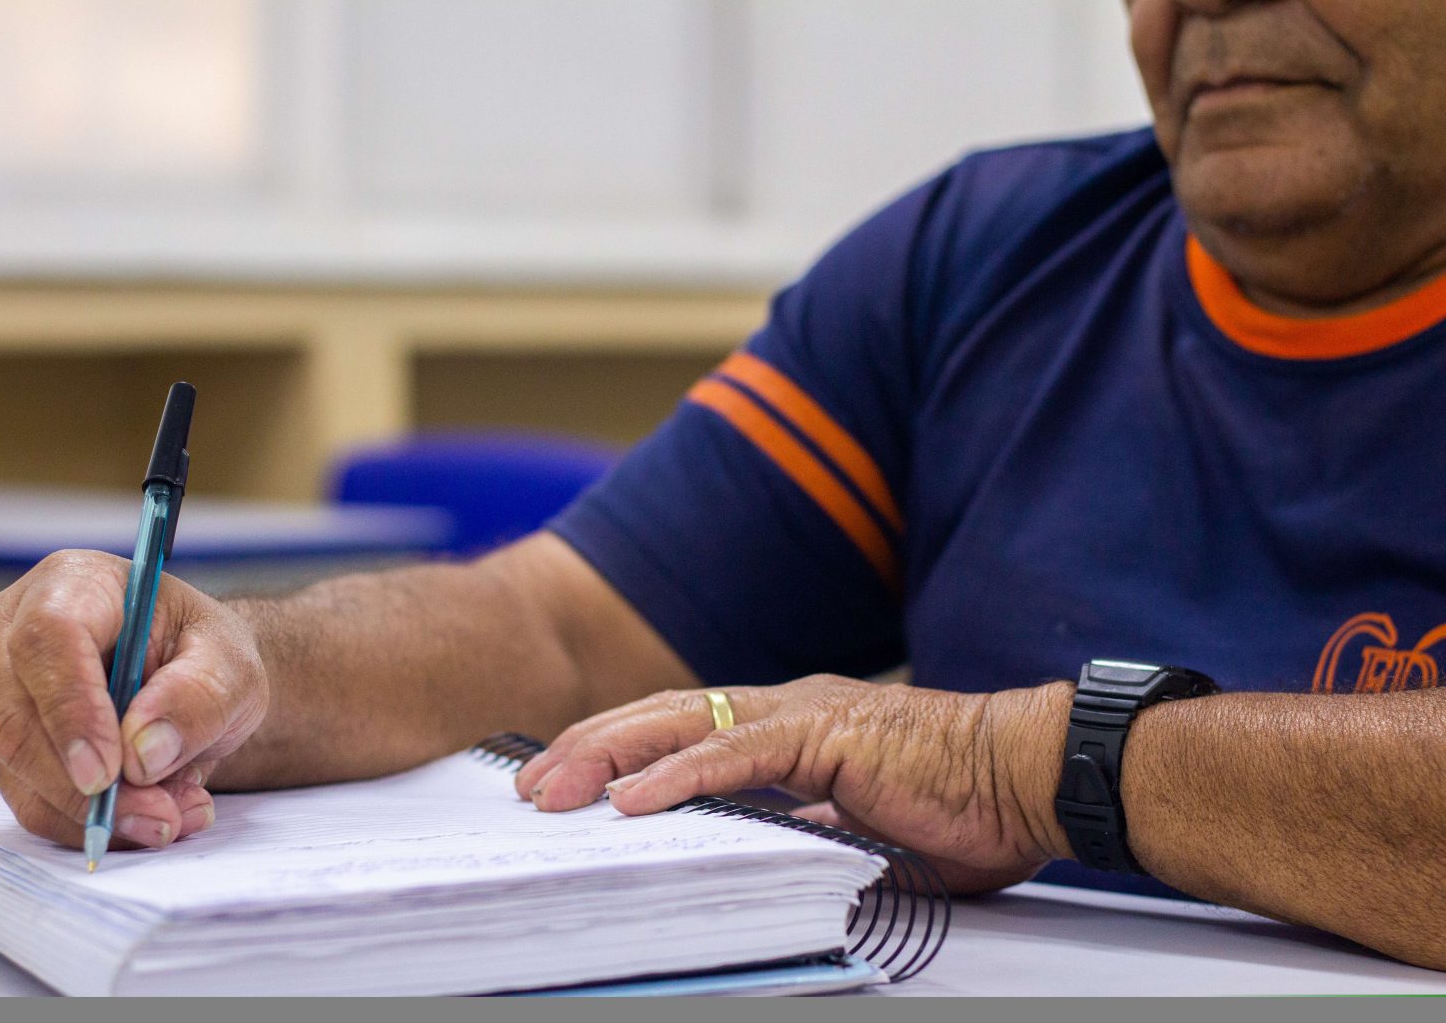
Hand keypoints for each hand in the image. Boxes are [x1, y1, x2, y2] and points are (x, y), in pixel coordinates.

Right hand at [0, 550, 268, 850]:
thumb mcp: (232, 666)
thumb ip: (197, 697)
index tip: (109, 770)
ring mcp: (2, 692)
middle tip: (158, 818)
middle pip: (16, 717)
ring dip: (93, 813)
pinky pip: (32, 800)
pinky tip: (149, 821)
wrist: (197, 679)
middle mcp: (15, 632)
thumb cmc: (208, 655)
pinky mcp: (8, 746)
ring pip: (18, 770)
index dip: (71, 708)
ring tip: (172, 818)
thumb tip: (141, 752)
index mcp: (74, 584)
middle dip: (84, 786)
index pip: (48, 637)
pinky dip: (88, 823)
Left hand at [514, 675, 1073, 893]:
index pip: (685, 731)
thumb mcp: (860, 827)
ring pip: (683, 725)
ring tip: (554, 789)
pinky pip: (736, 756)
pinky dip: (677, 775)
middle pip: (664, 718)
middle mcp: (785, 709)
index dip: (622, 752)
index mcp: (791, 726)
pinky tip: (630, 797)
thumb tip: (765, 852)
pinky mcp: (827, 735)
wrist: (1031, 775)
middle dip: (591, 749)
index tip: (571, 783)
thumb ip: (807, 829)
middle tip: (530, 785)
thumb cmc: (961, 802)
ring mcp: (803, 715)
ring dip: (611, 757)